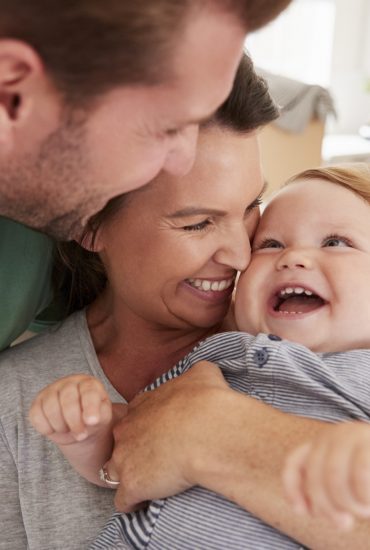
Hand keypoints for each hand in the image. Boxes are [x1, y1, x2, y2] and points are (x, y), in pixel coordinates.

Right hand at [29, 374, 111, 445]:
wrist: (79, 425)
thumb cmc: (93, 417)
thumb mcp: (103, 417)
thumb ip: (100, 416)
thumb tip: (91, 421)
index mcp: (89, 384)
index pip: (89, 392)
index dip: (90, 407)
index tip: (92, 422)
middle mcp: (69, 383)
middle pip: (68, 400)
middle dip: (74, 422)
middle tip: (81, 435)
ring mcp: (51, 390)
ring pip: (50, 407)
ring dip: (60, 425)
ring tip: (68, 430)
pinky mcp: (38, 402)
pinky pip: (36, 415)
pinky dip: (45, 427)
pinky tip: (55, 429)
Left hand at [104, 361, 233, 511]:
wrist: (207, 431)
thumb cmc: (206, 401)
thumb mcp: (203, 374)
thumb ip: (197, 373)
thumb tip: (203, 373)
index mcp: (142, 406)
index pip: (135, 418)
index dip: (146, 428)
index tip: (161, 437)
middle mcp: (127, 431)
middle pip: (121, 443)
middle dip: (134, 452)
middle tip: (158, 461)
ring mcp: (125, 459)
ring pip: (114, 472)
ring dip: (129, 478)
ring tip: (150, 486)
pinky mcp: (131, 485)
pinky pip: (122, 501)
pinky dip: (133, 503)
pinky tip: (147, 502)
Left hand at [283, 421, 369, 529]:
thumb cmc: (368, 479)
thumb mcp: (347, 487)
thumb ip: (327, 491)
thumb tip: (303, 508)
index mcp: (325, 442)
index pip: (295, 462)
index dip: (293, 488)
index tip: (303, 513)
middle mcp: (336, 434)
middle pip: (314, 474)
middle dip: (326, 506)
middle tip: (343, 524)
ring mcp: (356, 434)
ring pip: (332, 474)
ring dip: (347, 503)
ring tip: (364, 513)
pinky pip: (359, 473)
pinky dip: (363, 495)